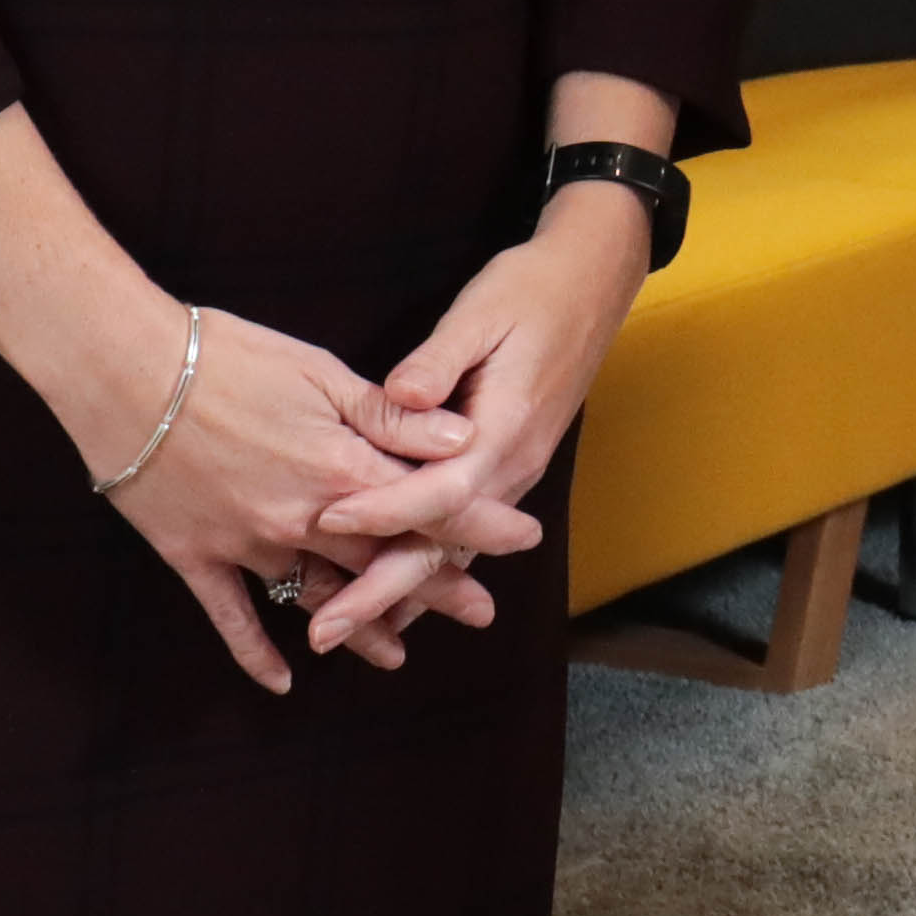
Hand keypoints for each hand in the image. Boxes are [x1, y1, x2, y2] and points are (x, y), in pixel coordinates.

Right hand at [94, 308, 469, 697]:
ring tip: (399, 654)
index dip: (478, 522)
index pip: (427, 504)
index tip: (523, 536)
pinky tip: (284, 681)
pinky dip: (256, 653)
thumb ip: (390, 414)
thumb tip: (460, 437)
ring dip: (362, 626)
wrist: (121, 368)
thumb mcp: (318, 370)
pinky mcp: (196, 557)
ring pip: (319, 597)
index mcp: (340, 467)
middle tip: (481, 611)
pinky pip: (232, 617)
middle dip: (437, 586)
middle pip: (385, 560)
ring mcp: (247, 544)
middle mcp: (303, 519)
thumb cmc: (222, 354)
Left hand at [309, 194, 642, 662]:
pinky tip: (387, 598)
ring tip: (340, 631)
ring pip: (451, 551)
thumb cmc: (532, 291)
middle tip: (324, 631)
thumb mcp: (483, 312)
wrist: (591, 284)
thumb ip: (440, 360)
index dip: (381, 509)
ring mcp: (510, 475)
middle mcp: (511, 467)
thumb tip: (399, 396)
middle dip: (381, 592)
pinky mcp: (502, 471)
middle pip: (442, 546)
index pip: (438, 490)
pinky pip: (459, 536)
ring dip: (397, 595)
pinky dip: (421, 569)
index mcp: (504, 430)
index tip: (326, 520)